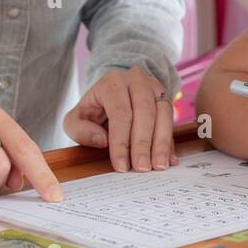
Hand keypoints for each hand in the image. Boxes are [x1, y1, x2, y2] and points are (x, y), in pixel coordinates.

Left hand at [63, 66, 178, 172]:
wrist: (113, 93)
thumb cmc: (94, 110)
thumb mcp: (76, 118)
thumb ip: (80, 130)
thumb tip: (102, 140)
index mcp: (111, 83)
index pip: (120, 112)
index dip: (121, 141)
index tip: (121, 165)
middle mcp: (135, 80)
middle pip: (144, 111)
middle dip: (143, 143)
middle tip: (142, 168)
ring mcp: (153, 86)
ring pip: (163, 113)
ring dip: (161, 142)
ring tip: (158, 165)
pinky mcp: (165, 96)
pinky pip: (171, 118)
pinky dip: (170, 141)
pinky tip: (169, 159)